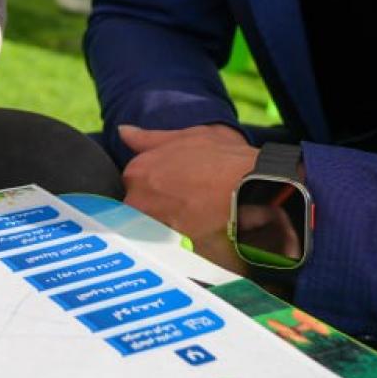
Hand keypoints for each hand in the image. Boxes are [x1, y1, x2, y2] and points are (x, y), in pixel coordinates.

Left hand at [119, 123, 257, 273]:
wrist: (252, 185)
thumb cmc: (224, 157)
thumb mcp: (187, 136)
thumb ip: (148, 138)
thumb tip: (123, 131)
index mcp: (138, 170)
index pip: (133, 183)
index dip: (155, 186)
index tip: (174, 188)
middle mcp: (139, 198)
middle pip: (137, 208)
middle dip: (156, 208)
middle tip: (186, 205)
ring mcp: (153, 223)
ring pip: (150, 228)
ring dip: (166, 226)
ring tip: (194, 220)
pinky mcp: (171, 244)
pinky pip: (167, 246)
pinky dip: (178, 243)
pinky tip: (198, 236)